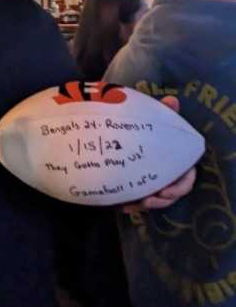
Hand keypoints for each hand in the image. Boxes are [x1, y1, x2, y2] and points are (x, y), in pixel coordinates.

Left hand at [122, 96, 196, 213]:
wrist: (120, 132)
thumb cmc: (144, 126)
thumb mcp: (153, 118)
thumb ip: (163, 112)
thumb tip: (172, 100)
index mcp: (176, 162)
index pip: (186, 179)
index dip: (179, 187)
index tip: (165, 190)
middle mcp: (167, 175)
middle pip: (170, 195)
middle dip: (161, 201)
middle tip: (147, 201)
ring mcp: (153, 183)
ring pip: (155, 200)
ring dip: (146, 205)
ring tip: (134, 204)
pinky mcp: (138, 188)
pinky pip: (138, 201)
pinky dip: (132, 205)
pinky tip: (122, 206)